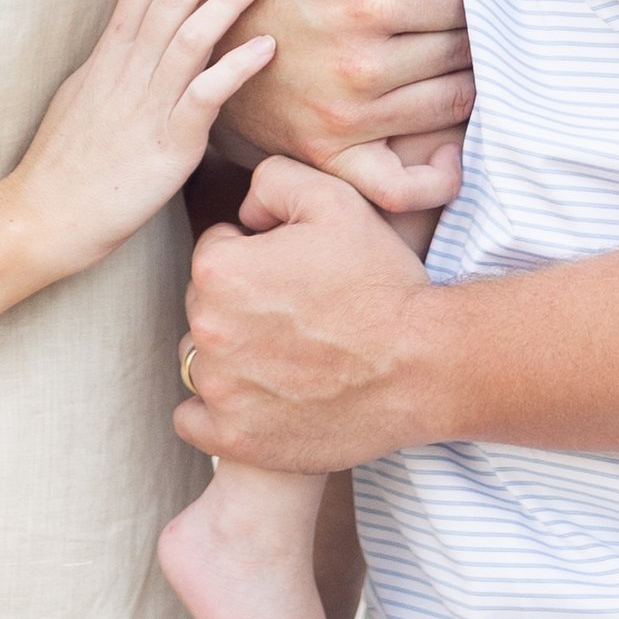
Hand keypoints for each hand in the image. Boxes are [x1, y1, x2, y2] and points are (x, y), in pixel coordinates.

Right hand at [13, 0, 275, 282]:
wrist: (43, 217)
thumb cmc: (64, 163)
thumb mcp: (84, 93)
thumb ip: (116, 61)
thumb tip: (136, 35)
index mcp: (109, 53)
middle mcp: (127, 69)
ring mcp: (147, 105)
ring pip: (192, 34)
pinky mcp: (167, 145)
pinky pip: (204, 97)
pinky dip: (236, 69)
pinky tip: (267, 49)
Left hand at [177, 158, 438, 476]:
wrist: (425, 365)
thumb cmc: (382, 283)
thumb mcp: (335, 200)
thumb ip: (273, 181)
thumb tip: (243, 214)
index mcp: (219, 270)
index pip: (215, 251)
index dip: (256, 254)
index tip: (295, 272)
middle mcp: (207, 330)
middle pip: (204, 305)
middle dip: (240, 304)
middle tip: (298, 314)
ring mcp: (219, 390)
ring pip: (200, 359)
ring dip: (230, 355)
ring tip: (289, 356)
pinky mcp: (235, 438)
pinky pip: (193, 418)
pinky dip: (219, 409)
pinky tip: (261, 396)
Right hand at [189, 0, 480, 191]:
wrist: (205, 27)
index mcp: (365, 1)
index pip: (459, 0)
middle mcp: (361, 66)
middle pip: (461, 50)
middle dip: (467, 30)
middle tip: (450, 20)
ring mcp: (347, 118)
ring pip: (451, 104)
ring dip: (463, 81)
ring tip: (448, 60)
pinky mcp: (332, 155)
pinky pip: (403, 187)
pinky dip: (438, 176)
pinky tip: (447, 148)